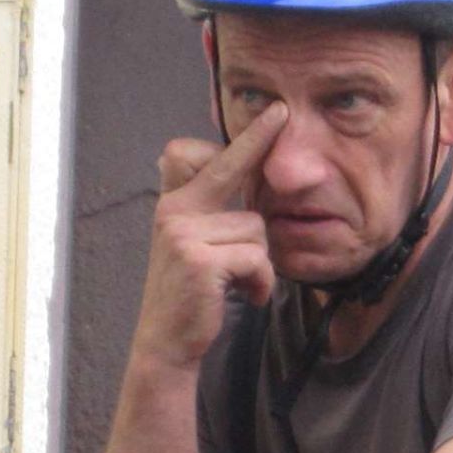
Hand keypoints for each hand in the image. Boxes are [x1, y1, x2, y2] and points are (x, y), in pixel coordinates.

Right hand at [133, 102, 287, 369]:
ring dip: (260, 260)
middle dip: (257, 138)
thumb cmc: (194, 291)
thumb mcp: (196, 244)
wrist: (169, 342)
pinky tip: (247, 295)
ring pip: (257, 228)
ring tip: (239, 281)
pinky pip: (257, 258)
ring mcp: (183, 233)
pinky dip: (261, 281)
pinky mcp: (198, 259)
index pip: (196, 155)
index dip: (237, 140)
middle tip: (283, 110)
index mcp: (175, 203)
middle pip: (228, 167)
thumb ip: (213, 210)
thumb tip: (246, 172)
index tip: (270, 113)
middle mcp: (174, 210)